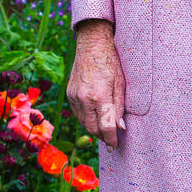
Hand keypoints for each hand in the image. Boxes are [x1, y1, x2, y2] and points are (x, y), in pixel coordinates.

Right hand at [67, 21, 125, 150]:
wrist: (92, 44)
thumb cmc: (111, 61)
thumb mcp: (121, 83)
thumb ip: (119, 107)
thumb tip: (120, 127)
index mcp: (99, 96)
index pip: (106, 126)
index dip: (111, 139)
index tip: (115, 146)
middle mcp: (84, 99)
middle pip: (93, 128)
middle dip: (103, 137)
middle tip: (112, 142)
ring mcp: (74, 97)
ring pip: (84, 123)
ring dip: (94, 130)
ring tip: (105, 133)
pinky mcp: (70, 94)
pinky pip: (78, 114)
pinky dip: (87, 120)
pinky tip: (95, 120)